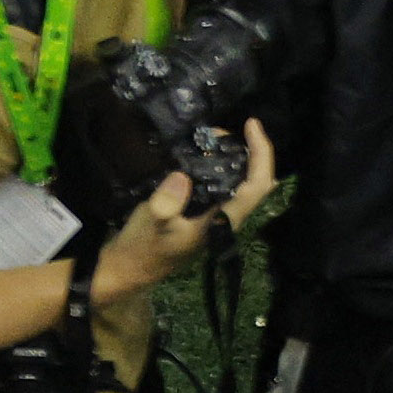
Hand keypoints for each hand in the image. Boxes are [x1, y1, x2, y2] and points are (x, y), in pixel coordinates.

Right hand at [89, 121, 275, 307]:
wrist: (131, 267)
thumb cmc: (144, 246)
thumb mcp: (152, 222)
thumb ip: (167, 202)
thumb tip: (182, 174)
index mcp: (223, 219)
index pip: (257, 186)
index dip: (261, 154)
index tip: (251, 125)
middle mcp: (226, 216)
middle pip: (255, 182)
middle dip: (248, 150)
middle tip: (220, 129)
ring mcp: (214, 214)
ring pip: (239, 182)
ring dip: (233, 156)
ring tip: (208, 135)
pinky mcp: (201, 212)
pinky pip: (220, 184)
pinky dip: (217, 164)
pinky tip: (200, 153)